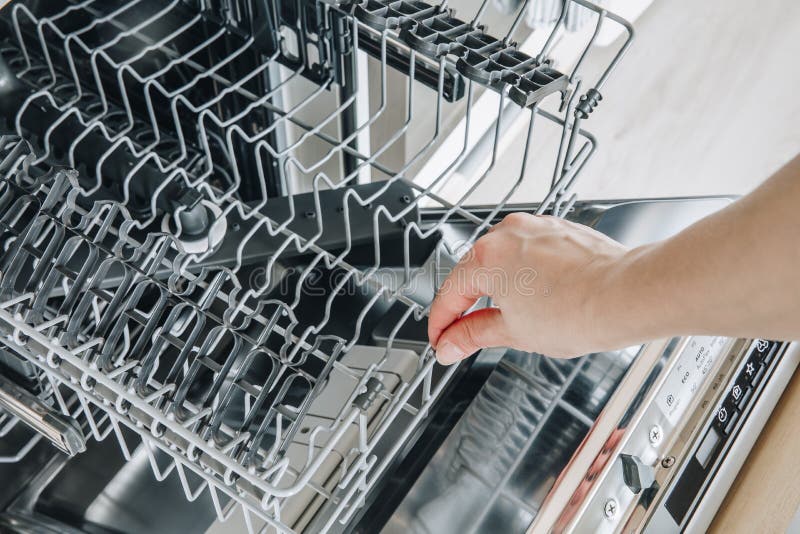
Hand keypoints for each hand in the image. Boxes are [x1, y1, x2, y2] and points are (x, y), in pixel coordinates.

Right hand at [428, 212, 629, 363]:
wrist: (626, 295)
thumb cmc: (579, 311)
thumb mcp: (513, 333)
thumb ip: (472, 336)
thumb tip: (450, 344)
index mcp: (486, 258)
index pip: (449, 296)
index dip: (441, 325)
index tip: (442, 341)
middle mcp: (506, 233)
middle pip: (473, 273)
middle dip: (469, 305)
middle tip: (468, 336)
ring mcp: (534, 227)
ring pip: (503, 260)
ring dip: (499, 288)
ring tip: (513, 318)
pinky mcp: (557, 229)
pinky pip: (529, 252)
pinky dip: (525, 274)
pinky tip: (538, 297)